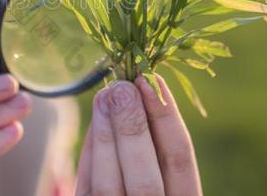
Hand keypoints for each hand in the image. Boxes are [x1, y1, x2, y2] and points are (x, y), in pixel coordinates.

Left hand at [75, 74, 201, 195]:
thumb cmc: (145, 186)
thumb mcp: (164, 175)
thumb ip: (153, 147)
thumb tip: (133, 95)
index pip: (180, 163)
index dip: (167, 119)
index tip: (152, 80)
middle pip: (146, 179)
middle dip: (133, 128)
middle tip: (123, 86)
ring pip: (109, 187)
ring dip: (106, 137)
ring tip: (104, 96)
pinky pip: (87, 190)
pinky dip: (91, 156)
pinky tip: (95, 125)